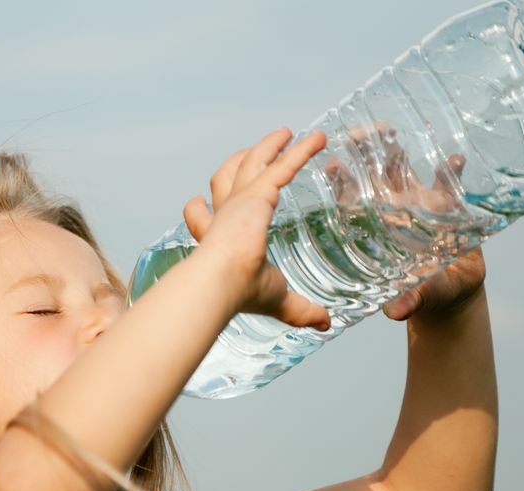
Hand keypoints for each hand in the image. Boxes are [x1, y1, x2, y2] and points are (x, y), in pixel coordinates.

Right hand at [182, 128, 330, 330]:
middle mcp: (224, 215)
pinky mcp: (257, 193)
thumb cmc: (239, 291)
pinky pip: (283, 165)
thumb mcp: (275, 298)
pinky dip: (302, 150)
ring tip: (285, 135)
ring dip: (267, 146)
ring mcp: (238, 200)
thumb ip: (299, 308)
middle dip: (237, 164)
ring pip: (250, 162)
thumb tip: (324, 324)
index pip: (203, 220)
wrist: (222, 281)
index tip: (199, 204)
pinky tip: (319, 139)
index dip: (199, 213)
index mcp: (218, 239)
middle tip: (250, 152)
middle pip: (225, 179)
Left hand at [324, 122, 484, 321]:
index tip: (333, 165)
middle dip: (364, 151)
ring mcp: (417, 202)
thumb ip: (407, 301)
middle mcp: (390, 208)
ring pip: (402, 168)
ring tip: (391, 133)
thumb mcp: (414, 298)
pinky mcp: (447, 204)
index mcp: (373, 226)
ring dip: (397, 150)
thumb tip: (397, 311)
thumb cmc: (421, 293)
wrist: (450, 291)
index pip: (350, 199)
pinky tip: (454, 160)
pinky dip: (452, 169)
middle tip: (358, 133)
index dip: (341, 182)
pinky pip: (450, 182)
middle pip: (371, 174)